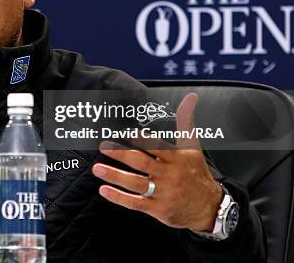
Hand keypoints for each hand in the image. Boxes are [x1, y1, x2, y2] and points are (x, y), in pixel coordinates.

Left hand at [91, 93, 222, 231]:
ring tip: (97, 169)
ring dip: (115, 176)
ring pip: (136, 184)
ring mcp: (163, 193)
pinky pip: (135, 203)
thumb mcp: (192, 146)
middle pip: (142, 163)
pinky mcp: (158, 209)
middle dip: (121, 154)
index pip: (157, 147)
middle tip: (103, 146)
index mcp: (177, 158)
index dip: (141, 140)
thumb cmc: (195, 172)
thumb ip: (186, 121)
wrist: (209, 207)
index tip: (124, 132)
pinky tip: (104, 190)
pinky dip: (119, 198)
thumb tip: (191, 97)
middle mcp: (169, 175)